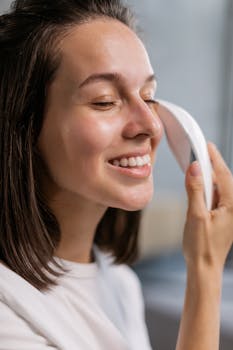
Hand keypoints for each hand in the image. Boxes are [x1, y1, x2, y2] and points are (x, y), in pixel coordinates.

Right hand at [183, 142, 232, 271]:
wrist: (204, 267)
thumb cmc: (201, 245)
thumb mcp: (196, 215)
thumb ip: (195, 190)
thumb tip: (195, 168)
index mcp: (232, 206)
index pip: (224, 176)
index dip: (215, 159)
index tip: (207, 145)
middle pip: (225, 180)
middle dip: (214, 165)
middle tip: (203, 150)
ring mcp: (229, 213)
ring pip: (221, 188)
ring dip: (211, 176)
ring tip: (200, 164)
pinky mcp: (223, 217)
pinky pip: (217, 197)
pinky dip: (209, 188)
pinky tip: (200, 185)